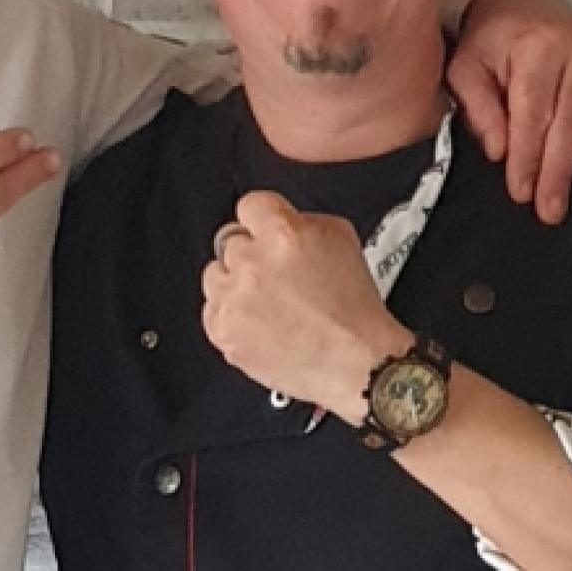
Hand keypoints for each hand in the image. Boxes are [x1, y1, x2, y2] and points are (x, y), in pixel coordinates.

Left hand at [201, 191, 408, 420]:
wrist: (358, 365)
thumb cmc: (354, 311)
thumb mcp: (341, 239)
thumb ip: (302, 219)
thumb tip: (278, 219)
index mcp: (283, 234)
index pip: (250, 205)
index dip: (262, 220)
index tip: (265, 231)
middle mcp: (254, 263)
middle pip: (230, 240)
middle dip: (253, 255)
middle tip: (277, 277)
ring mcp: (235, 298)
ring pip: (215, 275)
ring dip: (236, 285)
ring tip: (270, 304)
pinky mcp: (223, 329)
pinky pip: (213, 310)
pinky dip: (232, 316)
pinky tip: (261, 323)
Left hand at [447, 0, 571, 223]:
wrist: (520, 2)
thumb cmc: (491, 41)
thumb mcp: (466, 67)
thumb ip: (478, 106)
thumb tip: (498, 150)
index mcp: (533, 48)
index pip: (531, 113)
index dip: (526, 156)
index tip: (522, 191)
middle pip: (570, 118)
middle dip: (560, 168)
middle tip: (553, 208)